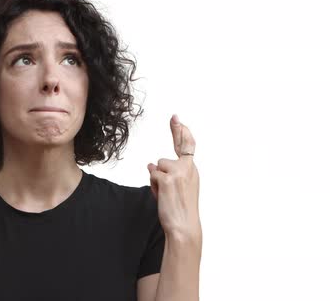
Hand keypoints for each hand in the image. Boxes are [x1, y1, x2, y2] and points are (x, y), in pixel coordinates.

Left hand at [147, 114, 200, 239]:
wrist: (183, 226)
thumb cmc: (179, 210)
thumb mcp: (174, 188)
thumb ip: (164, 174)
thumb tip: (150, 164)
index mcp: (192, 171)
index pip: (188, 147)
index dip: (183, 132)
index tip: (179, 120)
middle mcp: (188, 168)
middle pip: (179, 144)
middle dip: (177, 129)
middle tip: (174, 116)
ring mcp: (178, 172)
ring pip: (157, 165)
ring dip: (156, 179)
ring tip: (164, 194)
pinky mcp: (167, 178)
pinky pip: (152, 174)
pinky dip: (153, 185)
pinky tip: (161, 195)